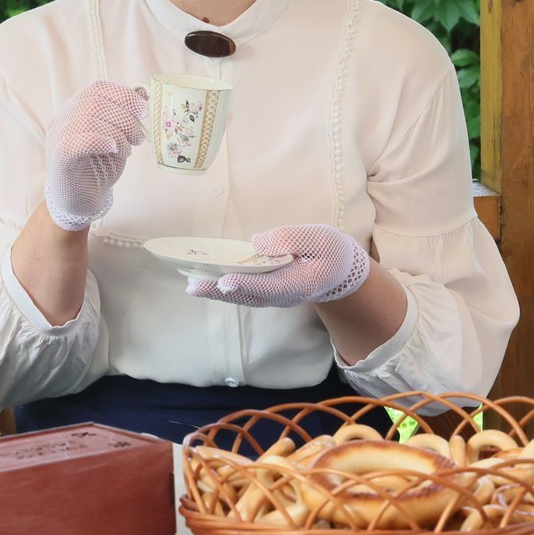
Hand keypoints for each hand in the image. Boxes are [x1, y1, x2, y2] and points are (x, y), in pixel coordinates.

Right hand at [42, 81, 147, 229]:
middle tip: (138, 138)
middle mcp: (63, 118)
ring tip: (128, 150)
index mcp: (76, 108)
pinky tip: (113, 149)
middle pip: (95, 102)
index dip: (123, 95)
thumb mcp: (118, 137)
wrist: (80, 201)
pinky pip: (76, 141)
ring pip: (87, 119)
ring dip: (117, 133)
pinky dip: (100, 141)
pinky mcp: (58, 157)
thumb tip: (144, 93)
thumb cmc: (98, 167)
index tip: (144, 110)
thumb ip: (126, 115)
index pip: (97, 88)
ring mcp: (57, 136)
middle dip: (125, 118)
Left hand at [185, 225, 370, 307]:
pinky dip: (223, 288)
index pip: (270, 285)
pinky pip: (244, 292)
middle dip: (219, 291)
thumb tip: (257, 243)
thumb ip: (290, 239)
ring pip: (243, 296)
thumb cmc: (331, 251)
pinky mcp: (267, 291)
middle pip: (248, 295)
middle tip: (193, 287)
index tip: (226, 282)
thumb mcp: (319, 238)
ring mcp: (274, 296)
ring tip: (192, 285)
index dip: (246, 284)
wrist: (341, 272)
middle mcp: (283, 295)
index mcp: (299, 283)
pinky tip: (205, 281)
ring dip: (216, 292)